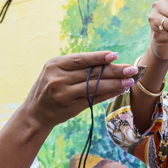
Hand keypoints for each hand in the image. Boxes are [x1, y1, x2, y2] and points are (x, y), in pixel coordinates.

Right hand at [22, 51, 138, 132]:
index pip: (81, 59)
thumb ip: (77, 67)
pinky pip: (94, 99)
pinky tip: (120, 90)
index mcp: (55, 65)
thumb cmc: (50, 88)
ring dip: (115, 83)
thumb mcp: (56, 72)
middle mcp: (58, 78)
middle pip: (91, 73)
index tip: (115, 55)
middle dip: (114, 70)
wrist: (35, 113)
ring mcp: (65, 94)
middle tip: (131, 69)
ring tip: (130, 80)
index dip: (99, 57)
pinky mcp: (71, 107)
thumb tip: (109, 61)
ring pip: (95, 86)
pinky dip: (108, 94)